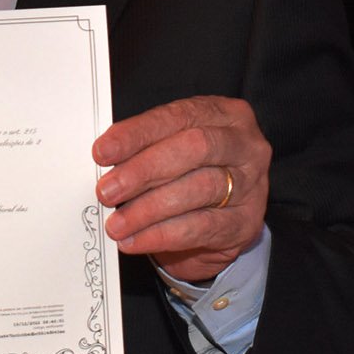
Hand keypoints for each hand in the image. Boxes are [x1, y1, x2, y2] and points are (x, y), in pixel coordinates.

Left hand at [93, 96, 269, 282]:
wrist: (224, 214)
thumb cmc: (192, 169)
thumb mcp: (172, 145)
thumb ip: (146, 146)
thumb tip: (105, 159)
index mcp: (223, 113)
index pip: (175, 117)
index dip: (137, 134)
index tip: (102, 152)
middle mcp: (244, 144)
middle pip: (193, 149)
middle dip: (144, 170)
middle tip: (108, 191)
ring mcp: (251, 184)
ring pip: (198, 189)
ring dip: (149, 209)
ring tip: (117, 223)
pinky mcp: (245, 222)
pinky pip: (200, 228)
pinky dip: (161, 235)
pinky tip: (135, 240)